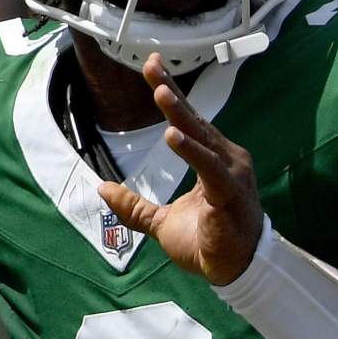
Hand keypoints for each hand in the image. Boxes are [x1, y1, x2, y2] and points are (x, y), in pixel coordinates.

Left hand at [97, 53, 263, 285]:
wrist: (235, 272)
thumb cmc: (208, 242)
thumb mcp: (161, 223)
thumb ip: (134, 206)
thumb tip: (102, 189)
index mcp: (213, 160)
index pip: (189, 121)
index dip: (172, 92)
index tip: (153, 66)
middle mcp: (226, 159)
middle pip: (194, 120)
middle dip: (172, 91)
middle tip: (152, 66)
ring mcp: (231, 174)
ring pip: (202, 138)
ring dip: (180, 115)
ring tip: (160, 93)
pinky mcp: (230, 194)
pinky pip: (210, 168)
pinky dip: (192, 151)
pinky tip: (173, 136)